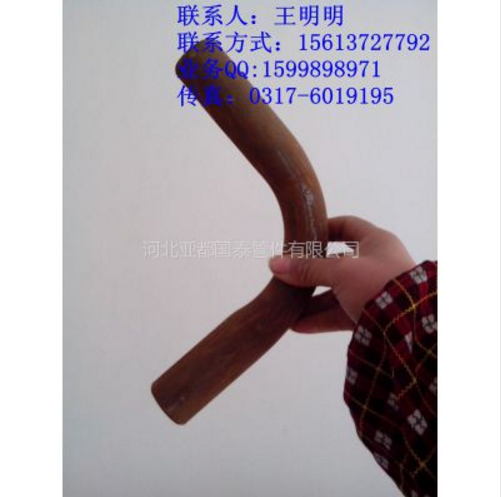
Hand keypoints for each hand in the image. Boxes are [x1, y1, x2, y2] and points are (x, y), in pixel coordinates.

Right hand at [268, 216, 414, 332]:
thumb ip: (307, 269)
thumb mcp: (340, 271)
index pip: (347, 226)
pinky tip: (297, 324)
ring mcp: (373, 292)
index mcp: (376, 242)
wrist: (412, 327)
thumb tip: (273, 264)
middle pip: (336, 264)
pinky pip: (340, 314)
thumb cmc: (378, 284)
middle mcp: (375, 265)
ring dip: (312, 299)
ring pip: (336, 292)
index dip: (324, 227)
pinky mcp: (370, 316)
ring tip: (286, 305)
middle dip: (310, 272)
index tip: (302, 235)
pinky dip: (320, 318)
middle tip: (287, 275)